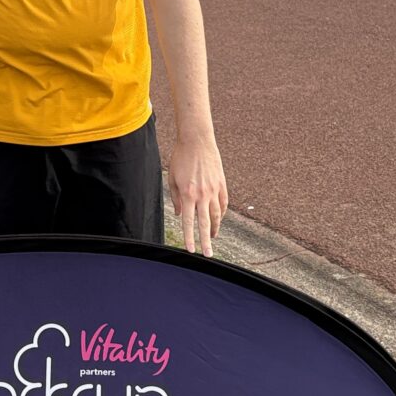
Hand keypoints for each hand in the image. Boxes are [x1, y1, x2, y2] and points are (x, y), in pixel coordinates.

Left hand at [168, 134, 227, 256]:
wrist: (197, 140)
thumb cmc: (181, 158)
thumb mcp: (172, 179)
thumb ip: (176, 198)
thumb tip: (179, 214)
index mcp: (188, 194)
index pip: (189, 222)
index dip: (189, 238)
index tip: (190, 250)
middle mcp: (202, 195)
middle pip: (206, 224)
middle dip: (206, 242)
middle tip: (208, 255)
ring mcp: (214, 190)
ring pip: (216, 215)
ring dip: (214, 228)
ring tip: (212, 238)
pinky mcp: (222, 184)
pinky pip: (223, 204)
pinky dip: (221, 214)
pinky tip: (218, 219)